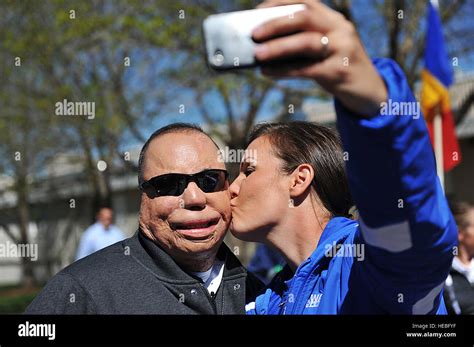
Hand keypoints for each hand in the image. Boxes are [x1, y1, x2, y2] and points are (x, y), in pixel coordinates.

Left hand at [253, 0, 387, 116]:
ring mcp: (342, 49)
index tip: (256, 12)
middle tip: (253, 34)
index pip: (305, 1)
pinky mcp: (339, 72)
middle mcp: (340, 29)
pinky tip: (267, 71)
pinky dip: (283, 70)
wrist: (369, 92)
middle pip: (305, 17)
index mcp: (334, 19)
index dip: (279, 4)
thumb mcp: (326, 48)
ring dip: (277, 48)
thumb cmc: (337, 68)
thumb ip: (303, 41)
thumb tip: (263, 44)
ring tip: (257, 55)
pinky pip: (306, 69)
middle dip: (275, 24)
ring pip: (306, 43)